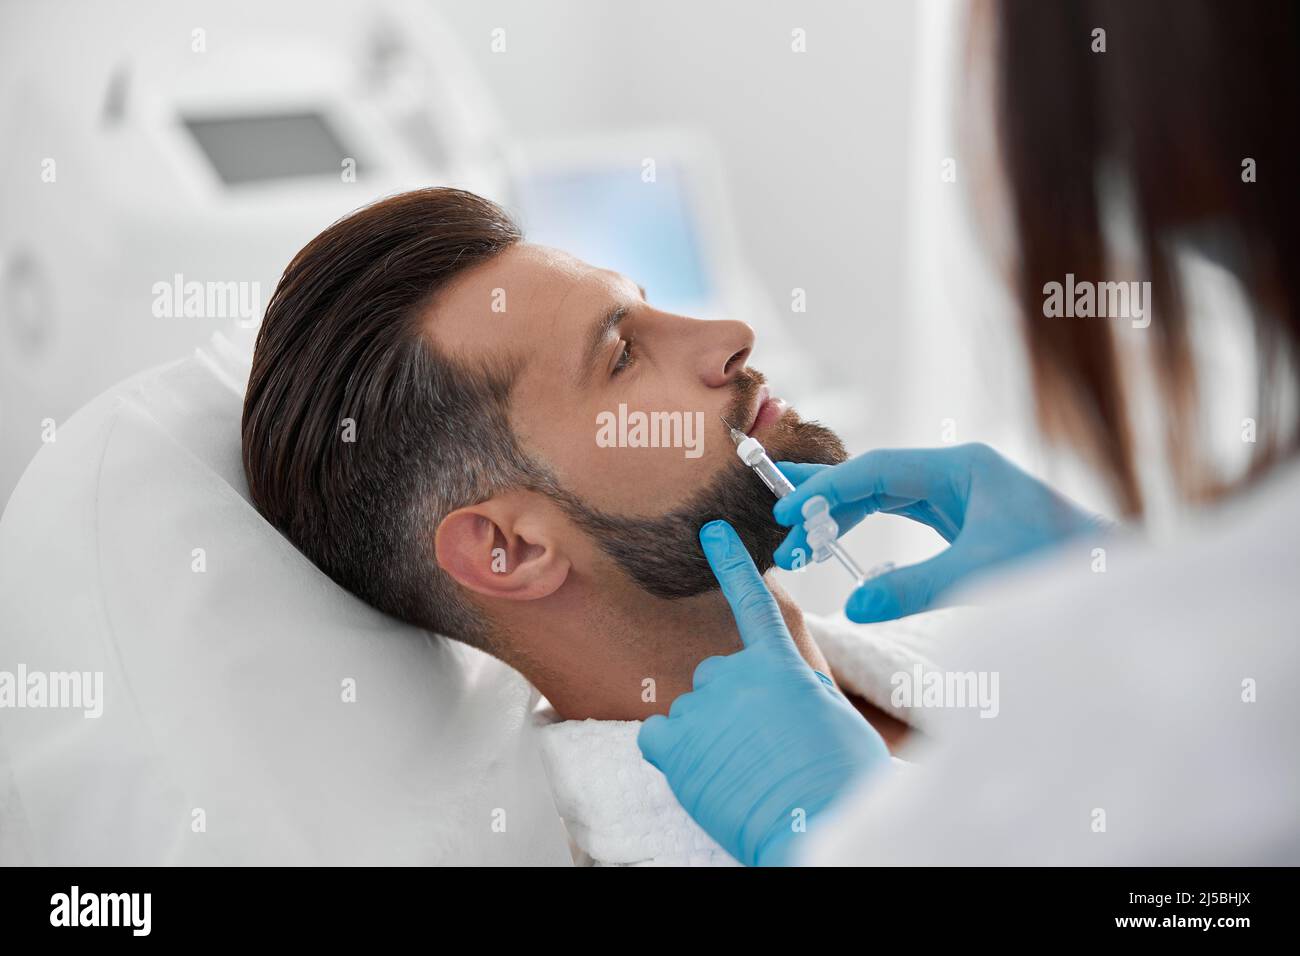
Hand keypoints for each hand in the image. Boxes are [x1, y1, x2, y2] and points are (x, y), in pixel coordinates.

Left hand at [637, 520, 890, 865]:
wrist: (817, 823)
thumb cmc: (839, 779)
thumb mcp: (834, 714)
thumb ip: (801, 681)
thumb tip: (782, 678)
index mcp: (782, 664)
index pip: (754, 602)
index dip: (733, 563)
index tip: (713, 533)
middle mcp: (736, 675)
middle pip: (718, 676)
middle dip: (732, 705)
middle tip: (761, 744)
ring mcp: (702, 708)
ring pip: (691, 709)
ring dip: (708, 733)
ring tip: (741, 768)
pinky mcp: (674, 745)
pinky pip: (658, 733)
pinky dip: (674, 751)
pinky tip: (703, 769)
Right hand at [772, 443, 1106, 622]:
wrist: (1109, 573)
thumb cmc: (1056, 564)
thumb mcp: (979, 575)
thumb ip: (913, 589)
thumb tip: (853, 606)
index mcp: (961, 467)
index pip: (877, 471)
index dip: (828, 490)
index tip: (788, 512)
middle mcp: (955, 472)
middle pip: (873, 476)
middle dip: (824, 495)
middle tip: (774, 507)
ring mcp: (959, 493)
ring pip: (883, 495)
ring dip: (842, 516)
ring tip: (799, 538)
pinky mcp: (962, 517)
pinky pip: (900, 512)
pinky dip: (866, 526)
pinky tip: (841, 542)